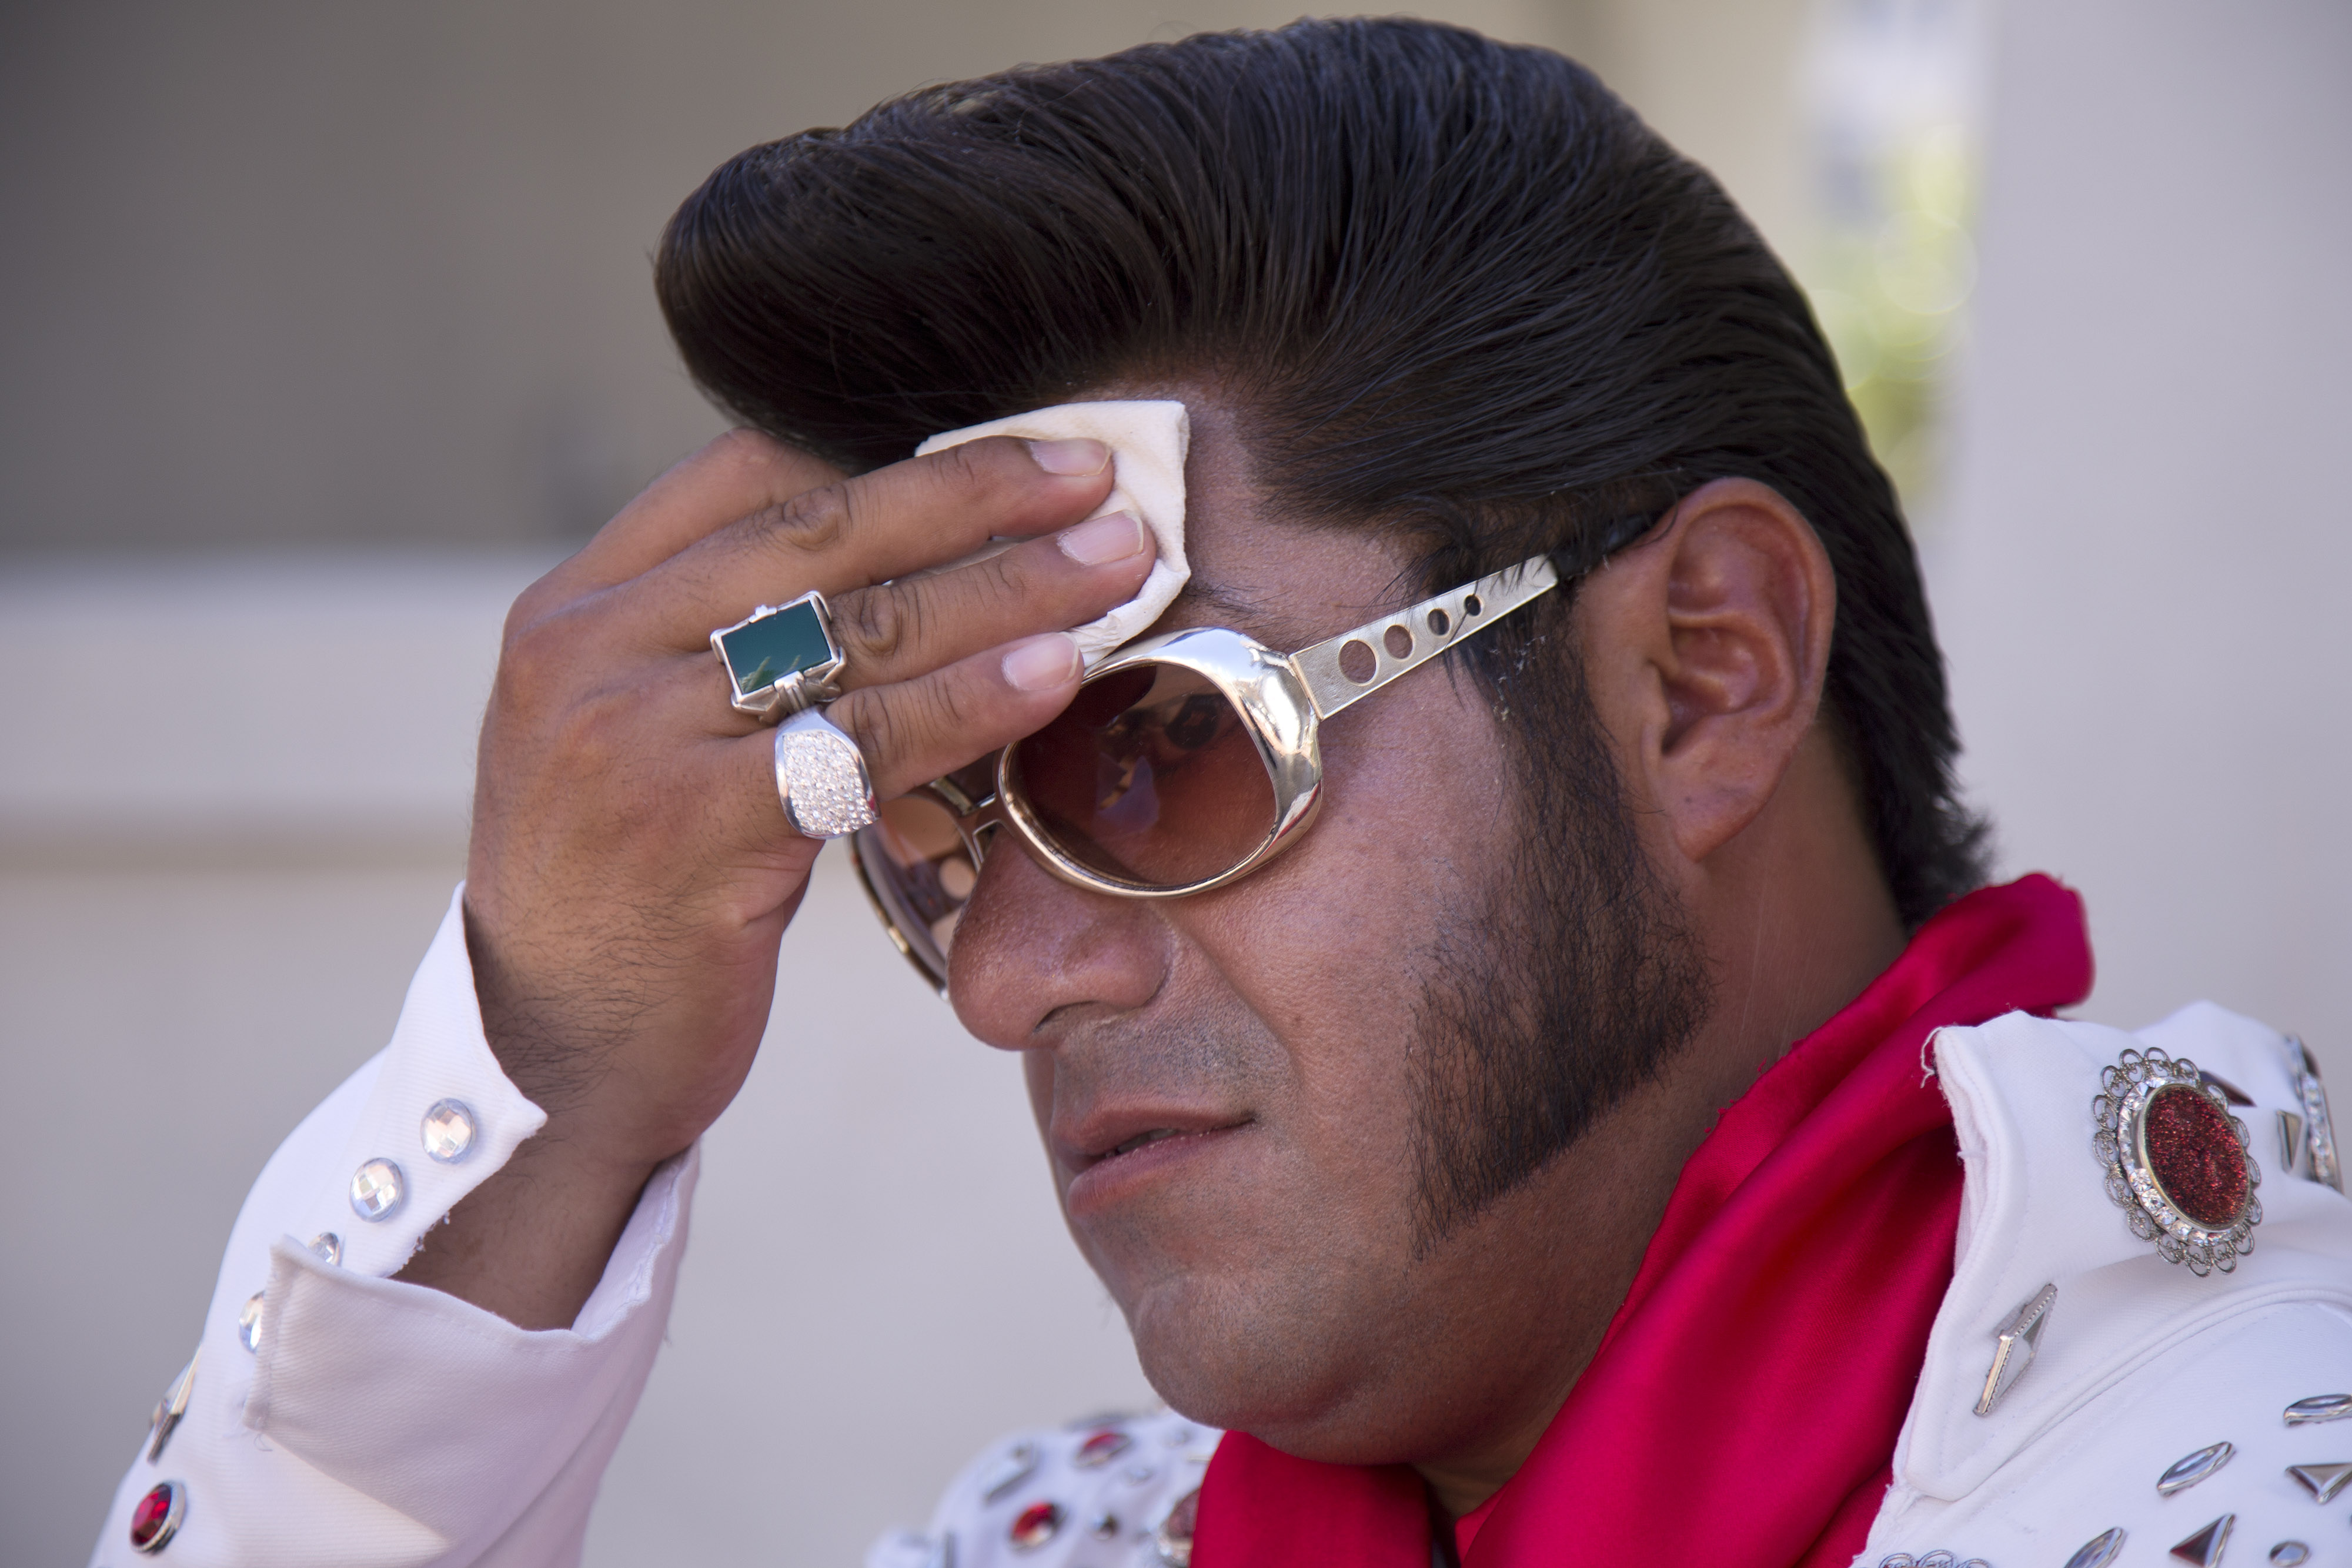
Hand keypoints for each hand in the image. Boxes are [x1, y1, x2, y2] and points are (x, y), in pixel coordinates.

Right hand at [397, 428, 1149, 1325]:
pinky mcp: (687, 831)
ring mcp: (627, 738)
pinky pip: (860, 745)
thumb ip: (735, 646)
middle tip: (1098, 476)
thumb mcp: (648, 739)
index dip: (891, 446)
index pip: (745, 478)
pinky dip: (970, 705)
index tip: (1014, 443)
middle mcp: (586, 651)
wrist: (551, 1061)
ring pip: (855, 633)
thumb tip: (922, 565)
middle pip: (818, 538)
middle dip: (973, 496)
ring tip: (1119, 565)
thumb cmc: (632, 895)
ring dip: (1006, 590)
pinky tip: (1054, 677)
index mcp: (577, 607)